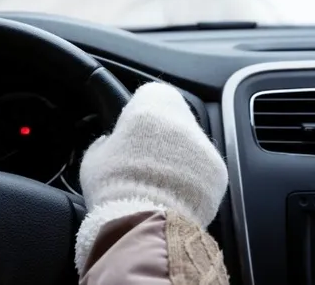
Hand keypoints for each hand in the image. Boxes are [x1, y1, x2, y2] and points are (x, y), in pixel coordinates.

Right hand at [75, 82, 227, 270]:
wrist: (145, 222)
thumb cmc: (113, 185)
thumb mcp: (95, 157)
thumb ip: (106, 142)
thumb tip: (110, 143)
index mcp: (151, 105)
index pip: (150, 93)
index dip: (138, 111)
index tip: (130, 130)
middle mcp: (184, 119)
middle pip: (174, 118)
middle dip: (162, 134)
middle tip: (143, 158)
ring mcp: (206, 146)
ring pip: (191, 144)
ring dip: (179, 156)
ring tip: (159, 180)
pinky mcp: (219, 173)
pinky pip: (205, 169)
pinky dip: (193, 178)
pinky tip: (174, 194)